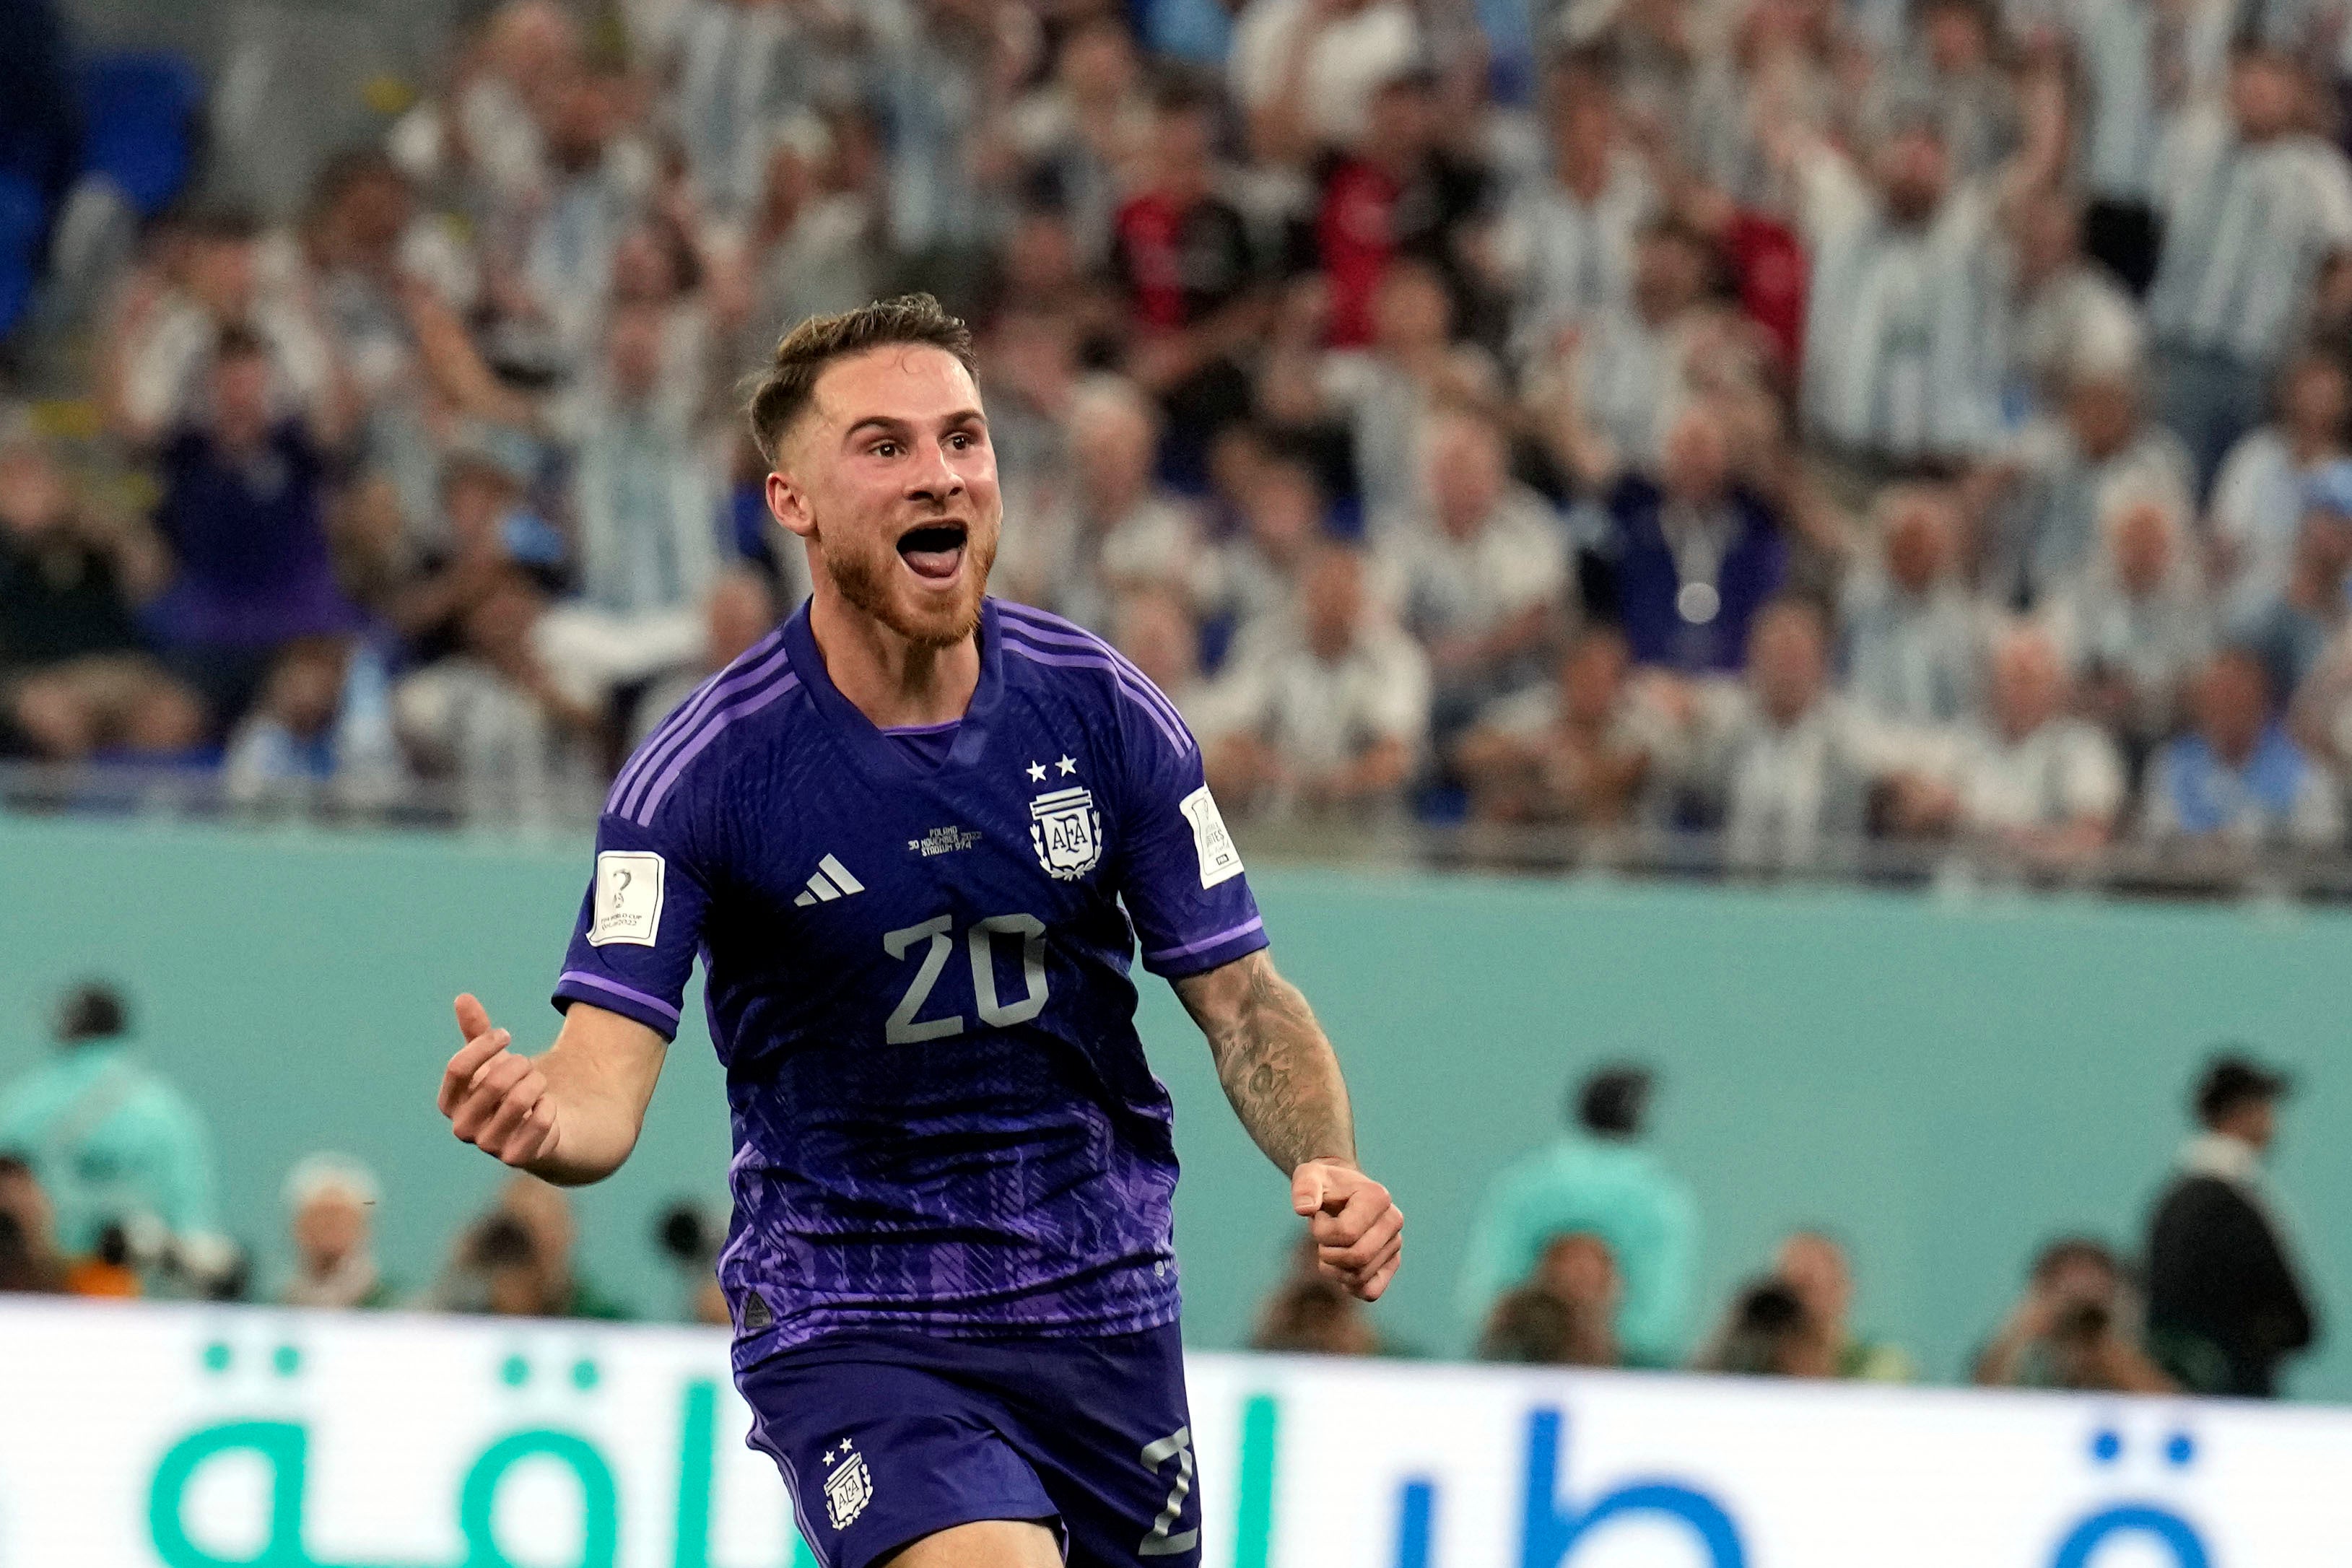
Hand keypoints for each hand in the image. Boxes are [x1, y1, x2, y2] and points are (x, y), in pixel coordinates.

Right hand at [438, 994, 561, 1167]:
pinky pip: (541, 1120)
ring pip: (519, 1099)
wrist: (541, 1128)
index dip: (485, 1045)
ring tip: (538, 1083)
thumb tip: (462, 998)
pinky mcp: (517, 1158)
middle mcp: (462, 1128)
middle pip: (493, 1083)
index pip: (458, 1068)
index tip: (507, 1033)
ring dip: (537, 1082)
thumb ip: (477, 1032)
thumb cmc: (509, 1090)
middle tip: (528, 1064)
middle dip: (519, 1065)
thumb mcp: (493, 1060)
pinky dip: (549, 1105)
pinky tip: (546, 1107)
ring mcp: (489, 1146)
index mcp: (449, 1103)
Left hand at [1291, 1158, 1402, 1300]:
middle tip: (1321, 1239)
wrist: (1340, 1193)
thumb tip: (1305, 1209)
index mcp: (1378, 1197)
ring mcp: (1395, 1244)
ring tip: (1329, 1249)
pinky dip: (1349, 1286)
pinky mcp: (1392, 1264)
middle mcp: (1393, 1220)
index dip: (1321, 1231)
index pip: (1347, 1233)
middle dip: (1328, 1253)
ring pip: (1360, 1277)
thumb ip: (1304, 1187)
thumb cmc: (1324, 1185)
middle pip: (1358, 1257)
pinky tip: (1340, 1268)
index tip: (1318, 1216)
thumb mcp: (1308, 1176)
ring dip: (1333, 1269)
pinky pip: (1371, 1291)